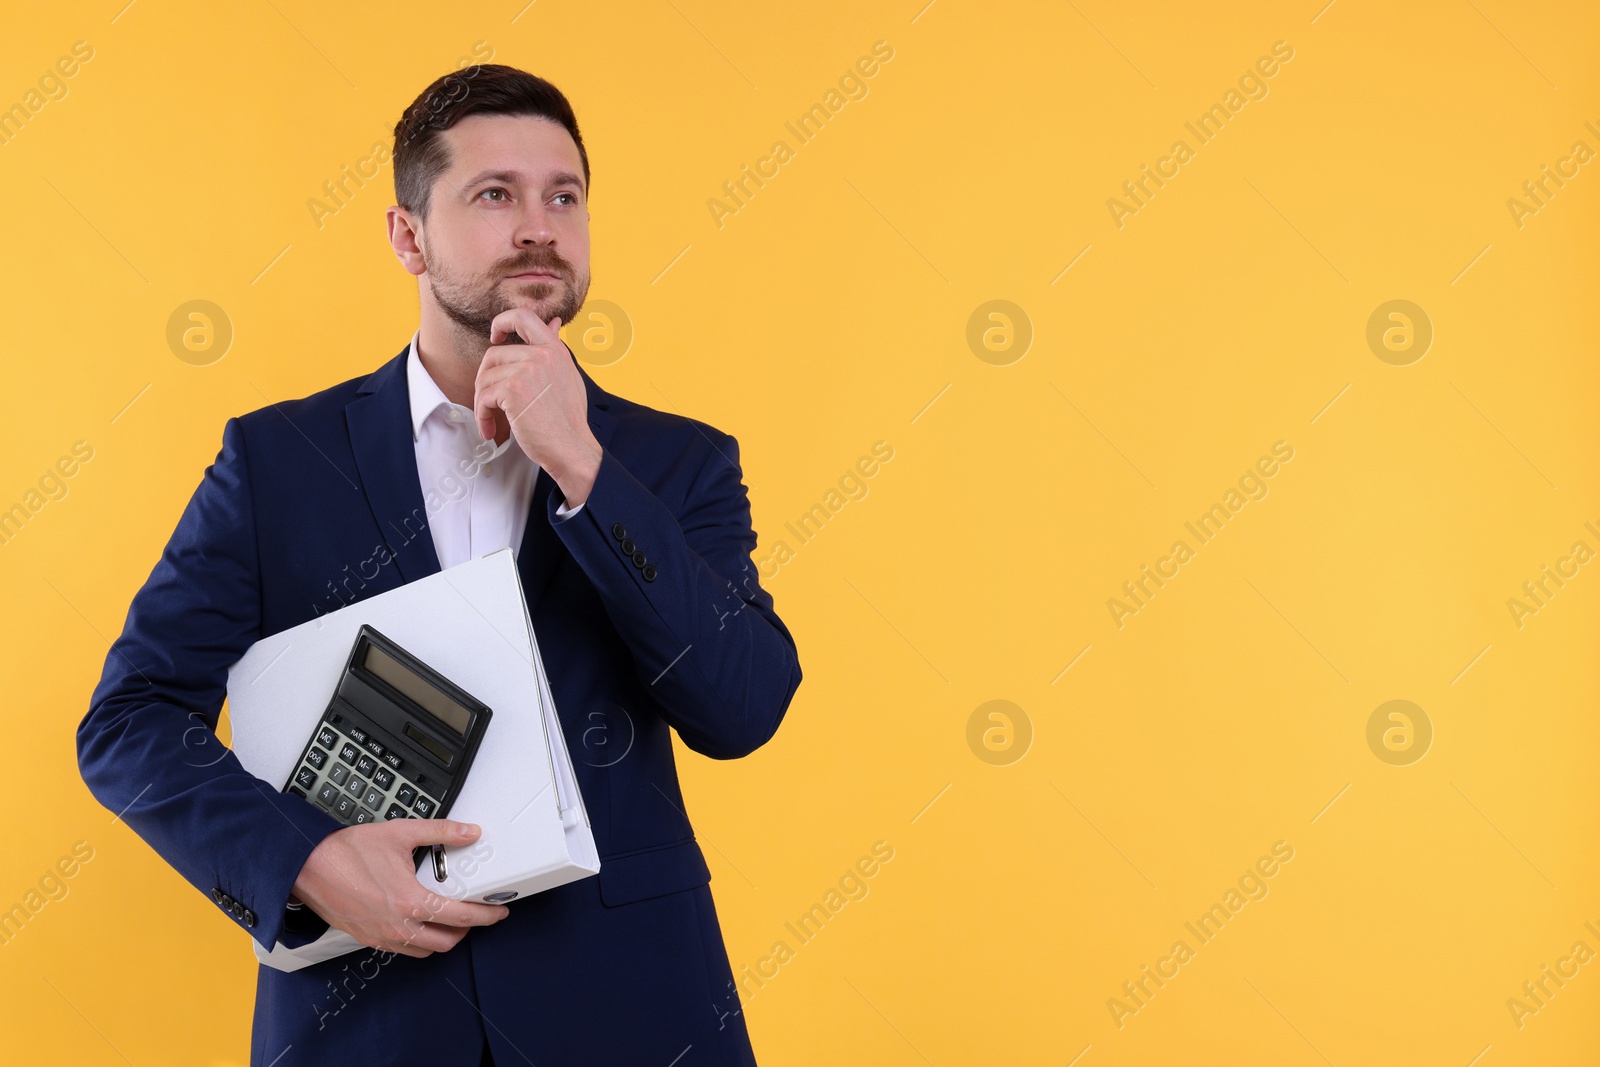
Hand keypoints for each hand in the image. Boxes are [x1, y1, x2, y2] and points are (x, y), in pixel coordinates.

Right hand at [290, 819, 509, 957]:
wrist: (307, 867)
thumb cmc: (346, 852)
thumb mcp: (400, 833)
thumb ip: (441, 832)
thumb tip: (469, 832)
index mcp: (410, 902)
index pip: (461, 917)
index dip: (486, 915)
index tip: (498, 910)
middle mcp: (398, 927)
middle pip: (448, 942)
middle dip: (467, 930)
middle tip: (475, 913)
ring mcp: (382, 937)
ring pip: (426, 950)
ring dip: (443, 937)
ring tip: (449, 917)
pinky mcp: (369, 939)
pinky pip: (404, 950)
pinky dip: (419, 940)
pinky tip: (420, 920)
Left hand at [475, 308, 601, 506]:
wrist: (572, 448)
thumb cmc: (569, 420)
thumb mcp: (568, 376)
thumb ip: (555, 350)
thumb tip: (553, 322)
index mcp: (555, 350)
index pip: (523, 316)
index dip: (502, 322)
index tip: (495, 336)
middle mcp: (542, 355)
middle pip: (493, 354)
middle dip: (485, 379)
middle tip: (489, 400)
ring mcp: (527, 371)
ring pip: (485, 378)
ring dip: (482, 403)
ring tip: (492, 421)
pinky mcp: (512, 390)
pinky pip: (483, 397)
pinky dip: (482, 416)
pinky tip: (491, 429)